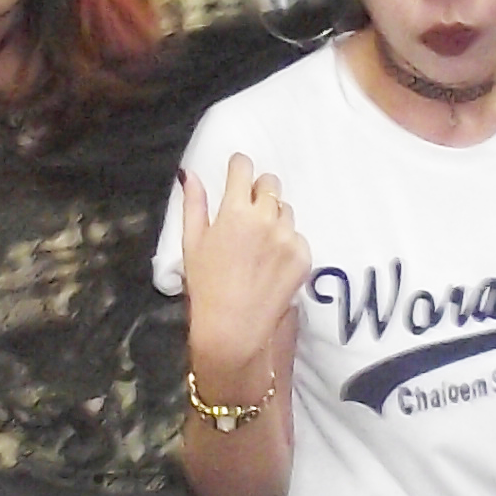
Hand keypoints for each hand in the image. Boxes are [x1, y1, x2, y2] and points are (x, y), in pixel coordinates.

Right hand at [177, 156, 311, 391]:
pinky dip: (286, 244)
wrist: (234, 328)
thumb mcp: (192, 242)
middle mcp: (266, 219)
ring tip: (258, 245)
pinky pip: (297, 236)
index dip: (239, 167)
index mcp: (235, 211)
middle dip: (259, 191)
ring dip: (274, 218)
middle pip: (270, 184)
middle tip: (247, 212)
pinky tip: (271, 263)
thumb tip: (190, 174)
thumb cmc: (206, 285)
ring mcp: (288, 237)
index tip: (237, 173)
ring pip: (285, 210)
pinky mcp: (304, 256)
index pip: (244, 167)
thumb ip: (194, 204)